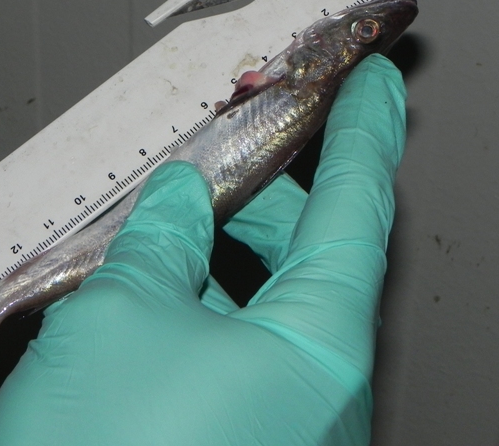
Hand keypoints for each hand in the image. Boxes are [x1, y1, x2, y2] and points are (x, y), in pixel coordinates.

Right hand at [0, 54, 405, 444]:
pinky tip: (143, 277)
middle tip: (241, 140)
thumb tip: (173, 199)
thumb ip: (156, 243)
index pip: (357, 210)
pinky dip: (190, 298)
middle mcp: (309, 388)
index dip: (363, 135)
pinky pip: (223, 344)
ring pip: (257, 303)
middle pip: (309, 256)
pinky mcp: (224, 435)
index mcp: (315, 348)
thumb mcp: (121, 316)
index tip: (376, 87)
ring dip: (215, 245)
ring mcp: (269, 417)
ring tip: (169, 205)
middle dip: (270, 190)